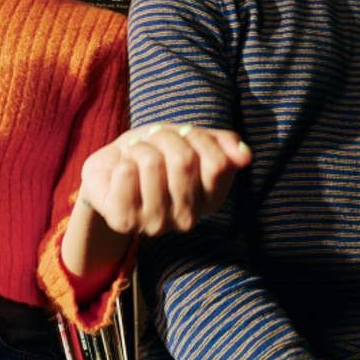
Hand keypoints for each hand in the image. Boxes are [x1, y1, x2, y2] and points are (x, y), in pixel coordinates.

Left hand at [79, 123, 250, 234]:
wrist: (113, 167)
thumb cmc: (157, 152)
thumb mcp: (191, 140)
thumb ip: (223, 145)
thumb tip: (246, 155)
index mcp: (212, 200)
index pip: (219, 163)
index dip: (197, 138)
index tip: (182, 136)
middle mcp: (188, 219)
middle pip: (184, 160)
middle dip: (164, 137)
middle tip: (153, 141)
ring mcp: (156, 224)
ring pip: (153, 163)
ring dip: (140, 147)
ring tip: (136, 156)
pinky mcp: (124, 220)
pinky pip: (126, 173)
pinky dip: (121, 160)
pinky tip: (121, 171)